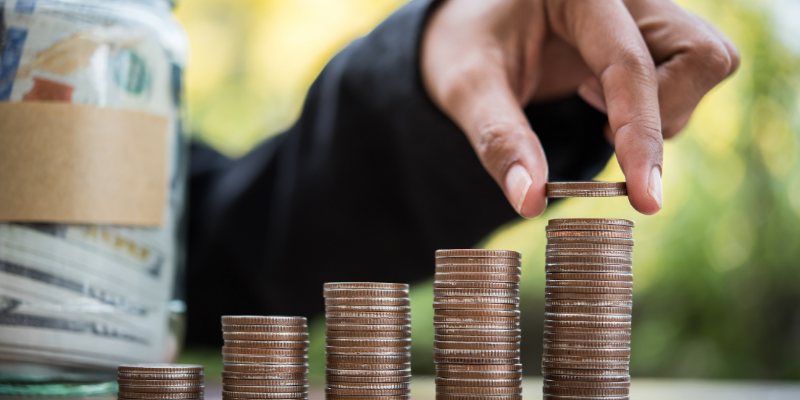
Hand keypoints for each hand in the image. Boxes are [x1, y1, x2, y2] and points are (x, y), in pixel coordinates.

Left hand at [421, 0, 738, 216]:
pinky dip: (659, 107)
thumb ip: (498, 139)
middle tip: (596, 125)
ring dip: (662, 111)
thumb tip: (531, 202)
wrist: (471, 30)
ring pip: (706, 63)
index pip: (630, 64)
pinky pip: (692, 73)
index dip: (641, 135)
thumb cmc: (466, 46)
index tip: (645, 199)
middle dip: (658, 116)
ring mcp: (645, 9)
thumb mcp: (465, 87)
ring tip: (595, 109)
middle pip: (699, 56)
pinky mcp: (653, 32)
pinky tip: (605, 101)